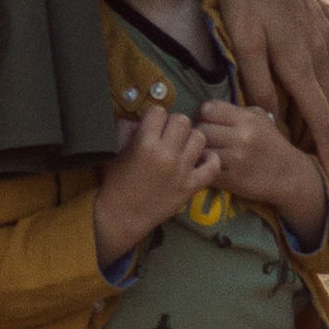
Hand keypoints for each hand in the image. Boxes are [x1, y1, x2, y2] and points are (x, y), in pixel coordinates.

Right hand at [91, 103, 218, 269]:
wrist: (121, 217)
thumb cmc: (115, 183)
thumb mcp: (118, 151)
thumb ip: (130, 130)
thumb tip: (141, 117)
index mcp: (145, 143)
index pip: (159, 111)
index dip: (154, 117)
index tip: (152, 126)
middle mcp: (166, 154)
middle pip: (182, 120)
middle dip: (173, 125)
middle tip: (167, 136)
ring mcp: (182, 171)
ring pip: (199, 137)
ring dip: (190, 139)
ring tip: (181, 148)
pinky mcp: (191, 187)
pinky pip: (213, 166)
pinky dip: (210, 160)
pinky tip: (199, 159)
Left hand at [192, 97, 327, 245]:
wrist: (289, 174)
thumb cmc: (271, 143)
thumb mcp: (260, 118)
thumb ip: (235, 111)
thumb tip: (205, 110)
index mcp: (248, 119)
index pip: (209, 109)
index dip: (204, 115)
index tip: (208, 122)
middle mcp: (242, 137)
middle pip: (201, 130)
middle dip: (199, 134)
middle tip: (204, 139)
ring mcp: (237, 160)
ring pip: (201, 151)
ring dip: (199, 152)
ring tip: (205, 153)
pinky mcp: (232, 180)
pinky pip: (206, 170)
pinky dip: (204, 168)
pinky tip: (210, 166)